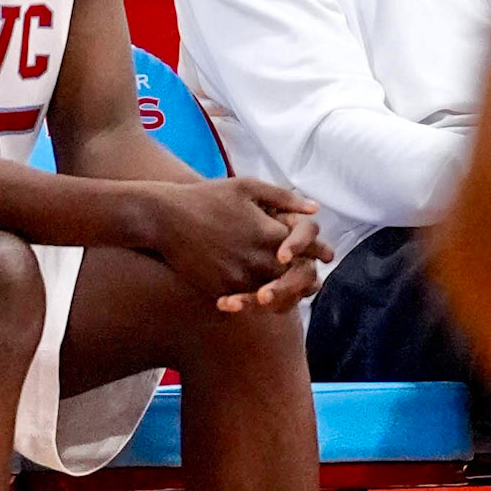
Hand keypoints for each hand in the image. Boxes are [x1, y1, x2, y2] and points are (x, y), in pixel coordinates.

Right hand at [146, 179, 330, 305]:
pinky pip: (248, 302)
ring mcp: (240, 278)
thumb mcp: (248, 187)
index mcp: (269, 233)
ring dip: (285, 293)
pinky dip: (258, 300)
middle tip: (312, 278)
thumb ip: (284, 199)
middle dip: (306, 276)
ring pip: (275, 295)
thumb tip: (314, 210)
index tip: (325, 254)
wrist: (164, 217)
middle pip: (297, 278)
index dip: (319, 252)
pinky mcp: (221, 290)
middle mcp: (258, 259)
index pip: (308, 250)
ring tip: (290, 289)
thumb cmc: (208, 197)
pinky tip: (262, 295)